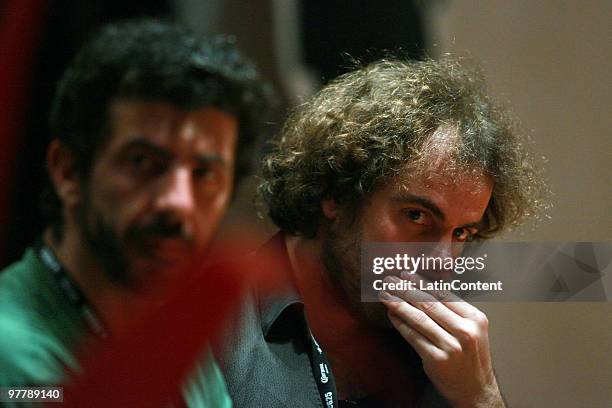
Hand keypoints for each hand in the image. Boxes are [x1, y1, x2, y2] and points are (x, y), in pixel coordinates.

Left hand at [379, 275, 504, 407]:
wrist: (476, 389)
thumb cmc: (470, 357)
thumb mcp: (471, 330)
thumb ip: (452, 312)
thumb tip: (422, 290)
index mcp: (475, 319)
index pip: (444, 295)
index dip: (422, 283)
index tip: (407, 274)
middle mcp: (465, 331)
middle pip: (429, 304)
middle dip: (406, 289)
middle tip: (390, 280)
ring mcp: (451, 346)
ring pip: (419, 318)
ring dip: (399, 304)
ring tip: (385, 294)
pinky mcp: (437, 359)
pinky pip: (414, 336)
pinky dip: (400, 324)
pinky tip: (392, 315)